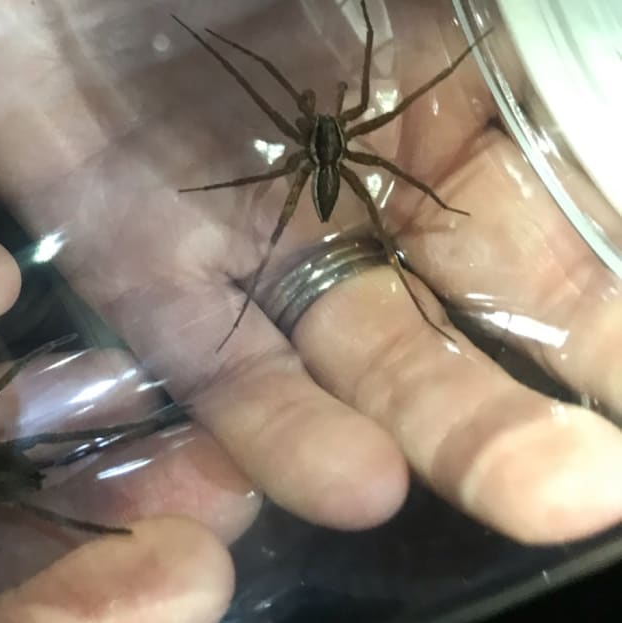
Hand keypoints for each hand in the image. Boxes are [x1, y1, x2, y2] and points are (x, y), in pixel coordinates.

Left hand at [0, 0, 621, 543]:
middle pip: (463, 312)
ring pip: (349, 353)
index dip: (607, 309)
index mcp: (435, 94)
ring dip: (439, 426)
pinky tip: (350, 484)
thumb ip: (499, 16)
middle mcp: (351, 186)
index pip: (553, 220)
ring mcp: (242, 233)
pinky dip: (268, 418)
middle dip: (536, 392)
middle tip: (598, 484)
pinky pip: (203, 354)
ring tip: (536, 495)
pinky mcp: (129, 261)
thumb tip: (595, 43)